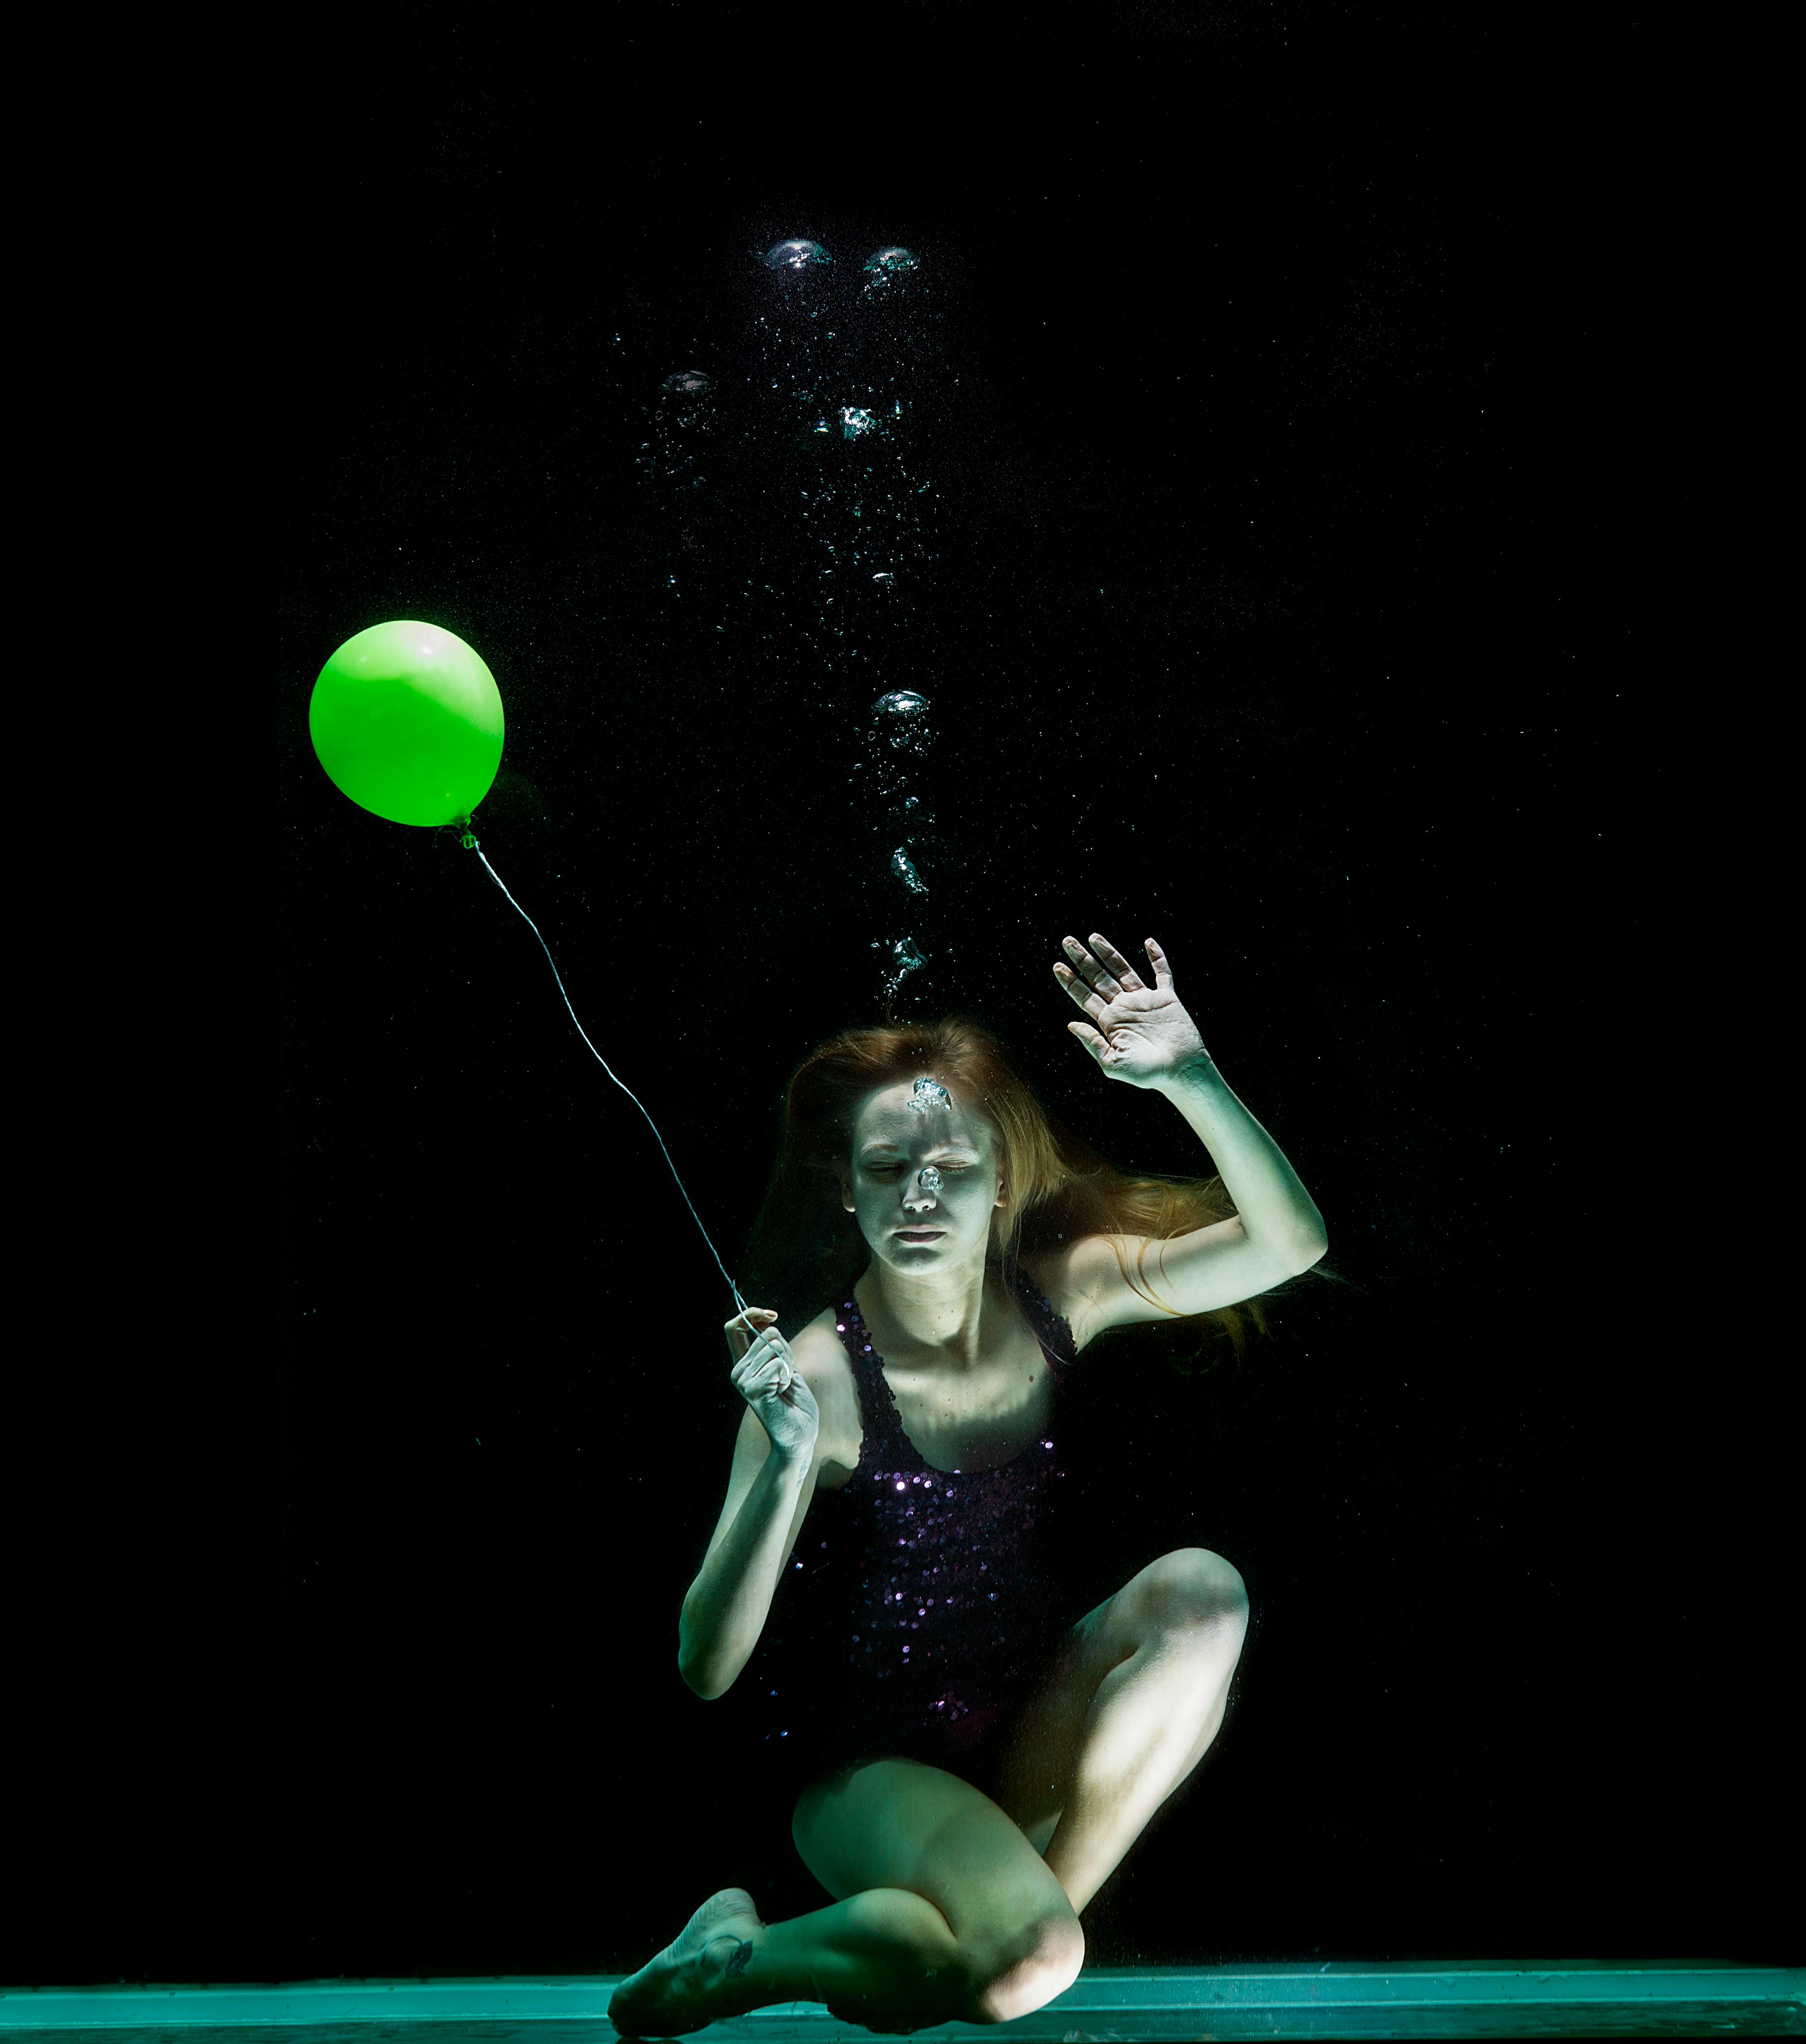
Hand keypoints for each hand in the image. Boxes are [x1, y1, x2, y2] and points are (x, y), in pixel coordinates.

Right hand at [726, 1308, 819, 1461]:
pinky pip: (777, 1364)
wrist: (800, 1434)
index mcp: (743, 1364)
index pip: (732, 1328)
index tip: (772, 1314)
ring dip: (787, 1364)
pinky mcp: (753, 1390)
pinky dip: (787, 1375)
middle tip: (786, 1374)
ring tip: (784, 1386)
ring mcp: (743, 1381)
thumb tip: (764, 1317)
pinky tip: (782, 1393)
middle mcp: (738, 1371)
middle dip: (786, 1349)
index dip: (751, 1314)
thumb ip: (772, 1345)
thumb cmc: (795, 1402)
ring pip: (773, 1348)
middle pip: (765, 1334)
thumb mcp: (784, 1365)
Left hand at [1053, 933, 1210, 1087]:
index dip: (1070, 981)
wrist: (1181, 1072)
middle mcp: (1124, 1007)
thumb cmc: (1147, 1074)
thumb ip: (1092, 1043)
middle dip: (1083, 959)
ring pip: (1123, 970)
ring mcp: (1145, 1000)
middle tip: (1067, 940)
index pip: (1084, 996)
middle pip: (1099, 978)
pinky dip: (1157, 957)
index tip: (1056, 965)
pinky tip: (1149, 942)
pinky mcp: (1167, 998)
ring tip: (1093, 936)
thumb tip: (1070, 1024)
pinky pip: (1162, 974)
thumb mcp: (1112, 1063)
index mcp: (1109, 1022)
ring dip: (1109, 953)